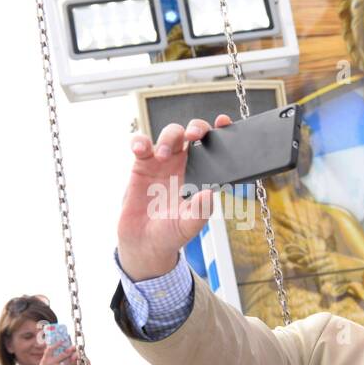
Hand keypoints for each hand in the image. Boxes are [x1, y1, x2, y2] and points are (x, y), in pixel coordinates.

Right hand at [32, 345, 74, 364]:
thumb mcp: (43, 363)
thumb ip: (48, 357)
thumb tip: (51, 348)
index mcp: (45, 359)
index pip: (50, 349)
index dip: (56, 344)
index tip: (62, 340)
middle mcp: (50, 362)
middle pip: (62, 354)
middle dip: (70, 350)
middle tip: (75, 347)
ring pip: (67, 361)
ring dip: (73, 358)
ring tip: (78, 355)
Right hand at [117, 114, 233, 281]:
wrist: (145, 242)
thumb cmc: (172, 232)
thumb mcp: (189, 225)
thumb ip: (200, 210)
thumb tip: (211, 194)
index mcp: (203, 175)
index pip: (215, 149)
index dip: (220, 132)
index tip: (224, 122)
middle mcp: (185, 165)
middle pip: (191, 133)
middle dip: (195, 127)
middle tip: (193, 135)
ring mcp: (163, 163)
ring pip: (169, 134)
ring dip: (168, 138)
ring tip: (162, 155)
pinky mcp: (141, 165)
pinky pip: (140, 144)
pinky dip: (139, 141)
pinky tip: (140, 149)